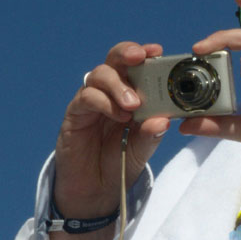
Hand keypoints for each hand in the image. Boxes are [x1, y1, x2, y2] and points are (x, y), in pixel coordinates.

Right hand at [53, 41, 169, 217]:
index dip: (145, 53)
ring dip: (118, 85)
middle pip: (114, 59)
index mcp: (130, 91)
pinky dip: (104, 102)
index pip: (136, 64)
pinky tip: (119, 116)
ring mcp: (91, 100)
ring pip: (99, 75)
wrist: (97, 189)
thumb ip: (152, 134)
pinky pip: (86, 98)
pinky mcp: (75, 114)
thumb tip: (165, 120)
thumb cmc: (122, 161)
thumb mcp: (144, 148)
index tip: (158, 51)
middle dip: (127, 53)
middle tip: (141, 59)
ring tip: (133, 105)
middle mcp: (109, 91)